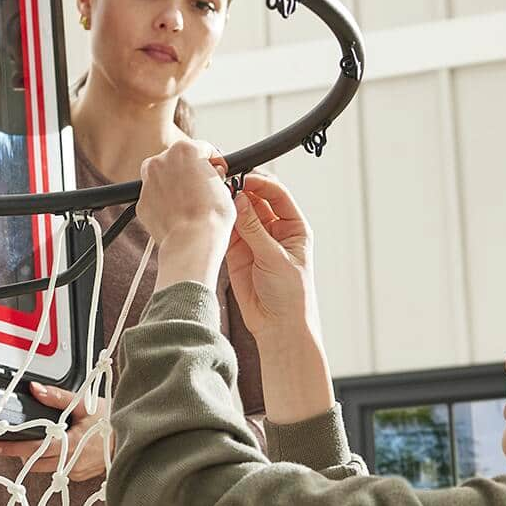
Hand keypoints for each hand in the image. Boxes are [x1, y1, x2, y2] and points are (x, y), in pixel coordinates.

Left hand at [0, 382, 111, 481]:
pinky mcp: (81, 475)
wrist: (133, 436)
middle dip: (21, 454)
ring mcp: (76, 472)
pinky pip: (59, 471)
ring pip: (46, 469)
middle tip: (13, 443)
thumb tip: (36, 389)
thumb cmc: (113, 421)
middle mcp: (70, 463)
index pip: (32, 450)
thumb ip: (57, 397)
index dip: (11, 448)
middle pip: (34, 463)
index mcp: (69, 446)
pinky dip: (54, 461)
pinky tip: (60, 449)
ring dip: (37, 458)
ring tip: (38, 443)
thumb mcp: (85, 404)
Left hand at [138, 139, 235, 290]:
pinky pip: (155, 198)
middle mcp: (160, 161)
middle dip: (190, 172)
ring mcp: (147, 183)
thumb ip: (212, 174)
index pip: (202, 148)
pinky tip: (178, 214)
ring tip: (190, 202)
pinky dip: (164, 203)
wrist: (192, 242)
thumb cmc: (211, 216)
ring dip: (175, 186)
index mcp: (183, 150)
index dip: (214, 160)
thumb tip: (210, 175)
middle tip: (203, 188)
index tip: (217, 170)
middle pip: (178, 161)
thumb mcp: (223, 186)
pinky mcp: (141, 203)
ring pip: (163, 179)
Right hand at [225, 173, 319, 340]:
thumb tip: (240, 199)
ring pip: (240, 214)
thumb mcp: (275, 258)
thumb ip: (255, 229)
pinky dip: (220, 224)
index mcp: (293, 228)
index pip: (277, 195)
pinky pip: (228, 231)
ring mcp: (255, 241)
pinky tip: (212, 218)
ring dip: (229, 206)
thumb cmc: (291, 295)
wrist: (278, 326)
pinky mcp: (237, 253)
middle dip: (241, 191)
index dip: (261, 184)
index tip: (243, 179)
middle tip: (224, 186)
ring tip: (215, 200)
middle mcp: (274, 231)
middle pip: (256, 200)